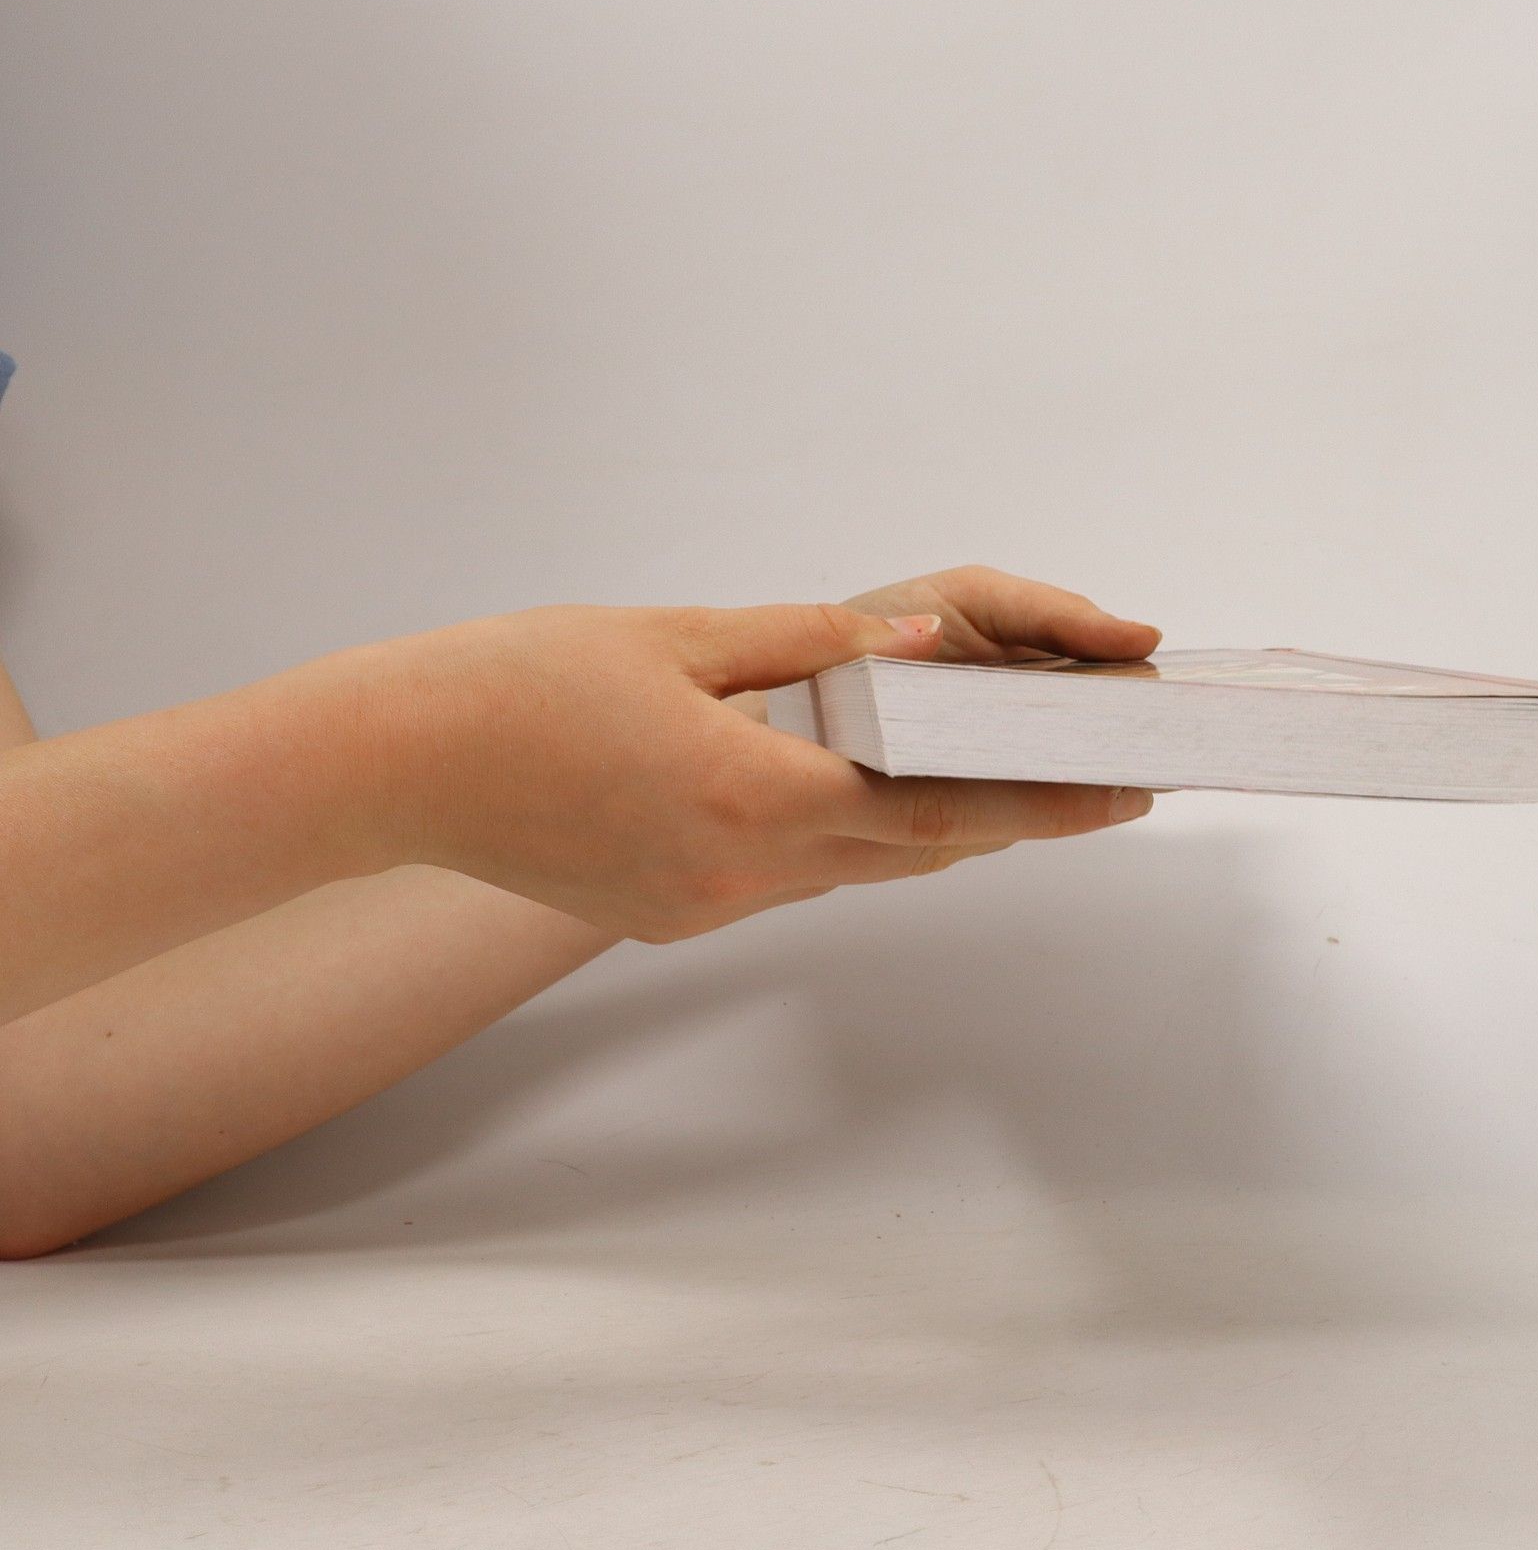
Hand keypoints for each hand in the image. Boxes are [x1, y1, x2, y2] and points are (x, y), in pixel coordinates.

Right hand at [353, 581, 1159, 944]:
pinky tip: (877, 800)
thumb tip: (924, 647)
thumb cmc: (523, 681)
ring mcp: (705, 904)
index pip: (936, 807)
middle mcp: (740, 869)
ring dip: (937, 833)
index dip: (1042, 802)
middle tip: (1101, 787)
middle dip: (1014, 820)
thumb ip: (811, 645)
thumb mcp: (678, 636)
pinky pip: (795, 877)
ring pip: (857, 869)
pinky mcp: (672, 914)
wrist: (401, 766)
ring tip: (1013, 791)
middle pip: (914, 850)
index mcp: (752, 792)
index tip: (1123, 792)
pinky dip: (853, 841)